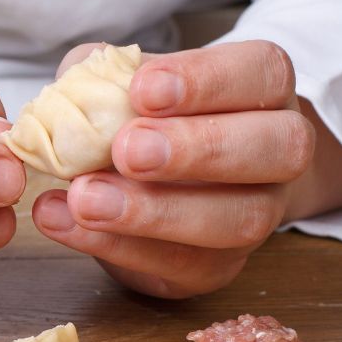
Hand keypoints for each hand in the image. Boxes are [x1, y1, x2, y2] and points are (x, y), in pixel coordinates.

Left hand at [32, 40, 315, 297]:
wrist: (150, 186)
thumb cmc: (142, 119)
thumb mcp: (116, 83)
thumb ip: (100, 78)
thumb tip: (75, 93)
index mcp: (262, 89)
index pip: (262, 73)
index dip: (207, 80)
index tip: (143, 89)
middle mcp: (277, 153)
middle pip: (278, 149)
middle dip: (197, 149)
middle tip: (127, 150)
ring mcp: (256, 214)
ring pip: (237, 220)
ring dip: (154, 212)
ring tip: (85, 199)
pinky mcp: (217, 268)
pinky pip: (180, 264)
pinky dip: (114, 245)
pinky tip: (63, 222)